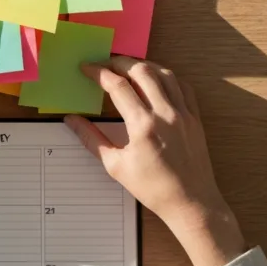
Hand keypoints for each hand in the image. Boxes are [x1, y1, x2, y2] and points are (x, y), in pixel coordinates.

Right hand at [65, 56, 245, 265]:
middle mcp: (165, 113)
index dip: (98, 72)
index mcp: (142, 125)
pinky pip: (182, 86)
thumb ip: (91, 139)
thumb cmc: (152, 189)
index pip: (117, 86)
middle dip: (119, 62)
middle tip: (104, 64)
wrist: (192, 203)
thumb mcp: (115, 166)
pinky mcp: (195, 117)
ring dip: (143, 65)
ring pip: (163, 73)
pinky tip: (155, 80)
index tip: (86, 68)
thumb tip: (71, 120)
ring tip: (127, 67)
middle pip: (140, 71)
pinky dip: (166, 77)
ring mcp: (183, 113)